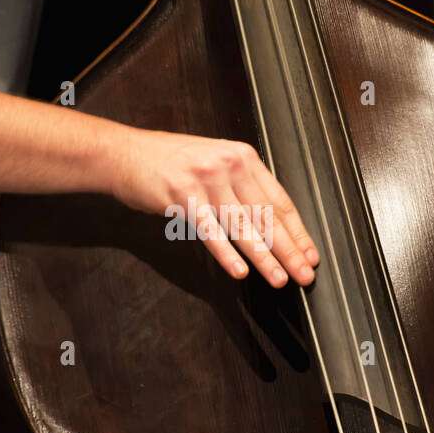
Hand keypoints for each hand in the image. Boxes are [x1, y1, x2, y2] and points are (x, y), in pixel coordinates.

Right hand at [108, 129, 319, 287]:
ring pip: (242, 226)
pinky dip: (226, 254)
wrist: (123, 153)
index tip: (310, 255)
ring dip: (264, 257)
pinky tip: (239, 271)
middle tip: (304, 275)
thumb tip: (268, 222)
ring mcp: (206, 180)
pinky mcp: (182, 196)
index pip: (279, 200)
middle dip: (289, 250)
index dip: (297, 232)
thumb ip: (241, 186)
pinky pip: (210, 231)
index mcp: (243, 157)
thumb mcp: (214, 162)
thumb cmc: (167, 162)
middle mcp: (229, 165)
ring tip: (279, 279)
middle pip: (266, 215)